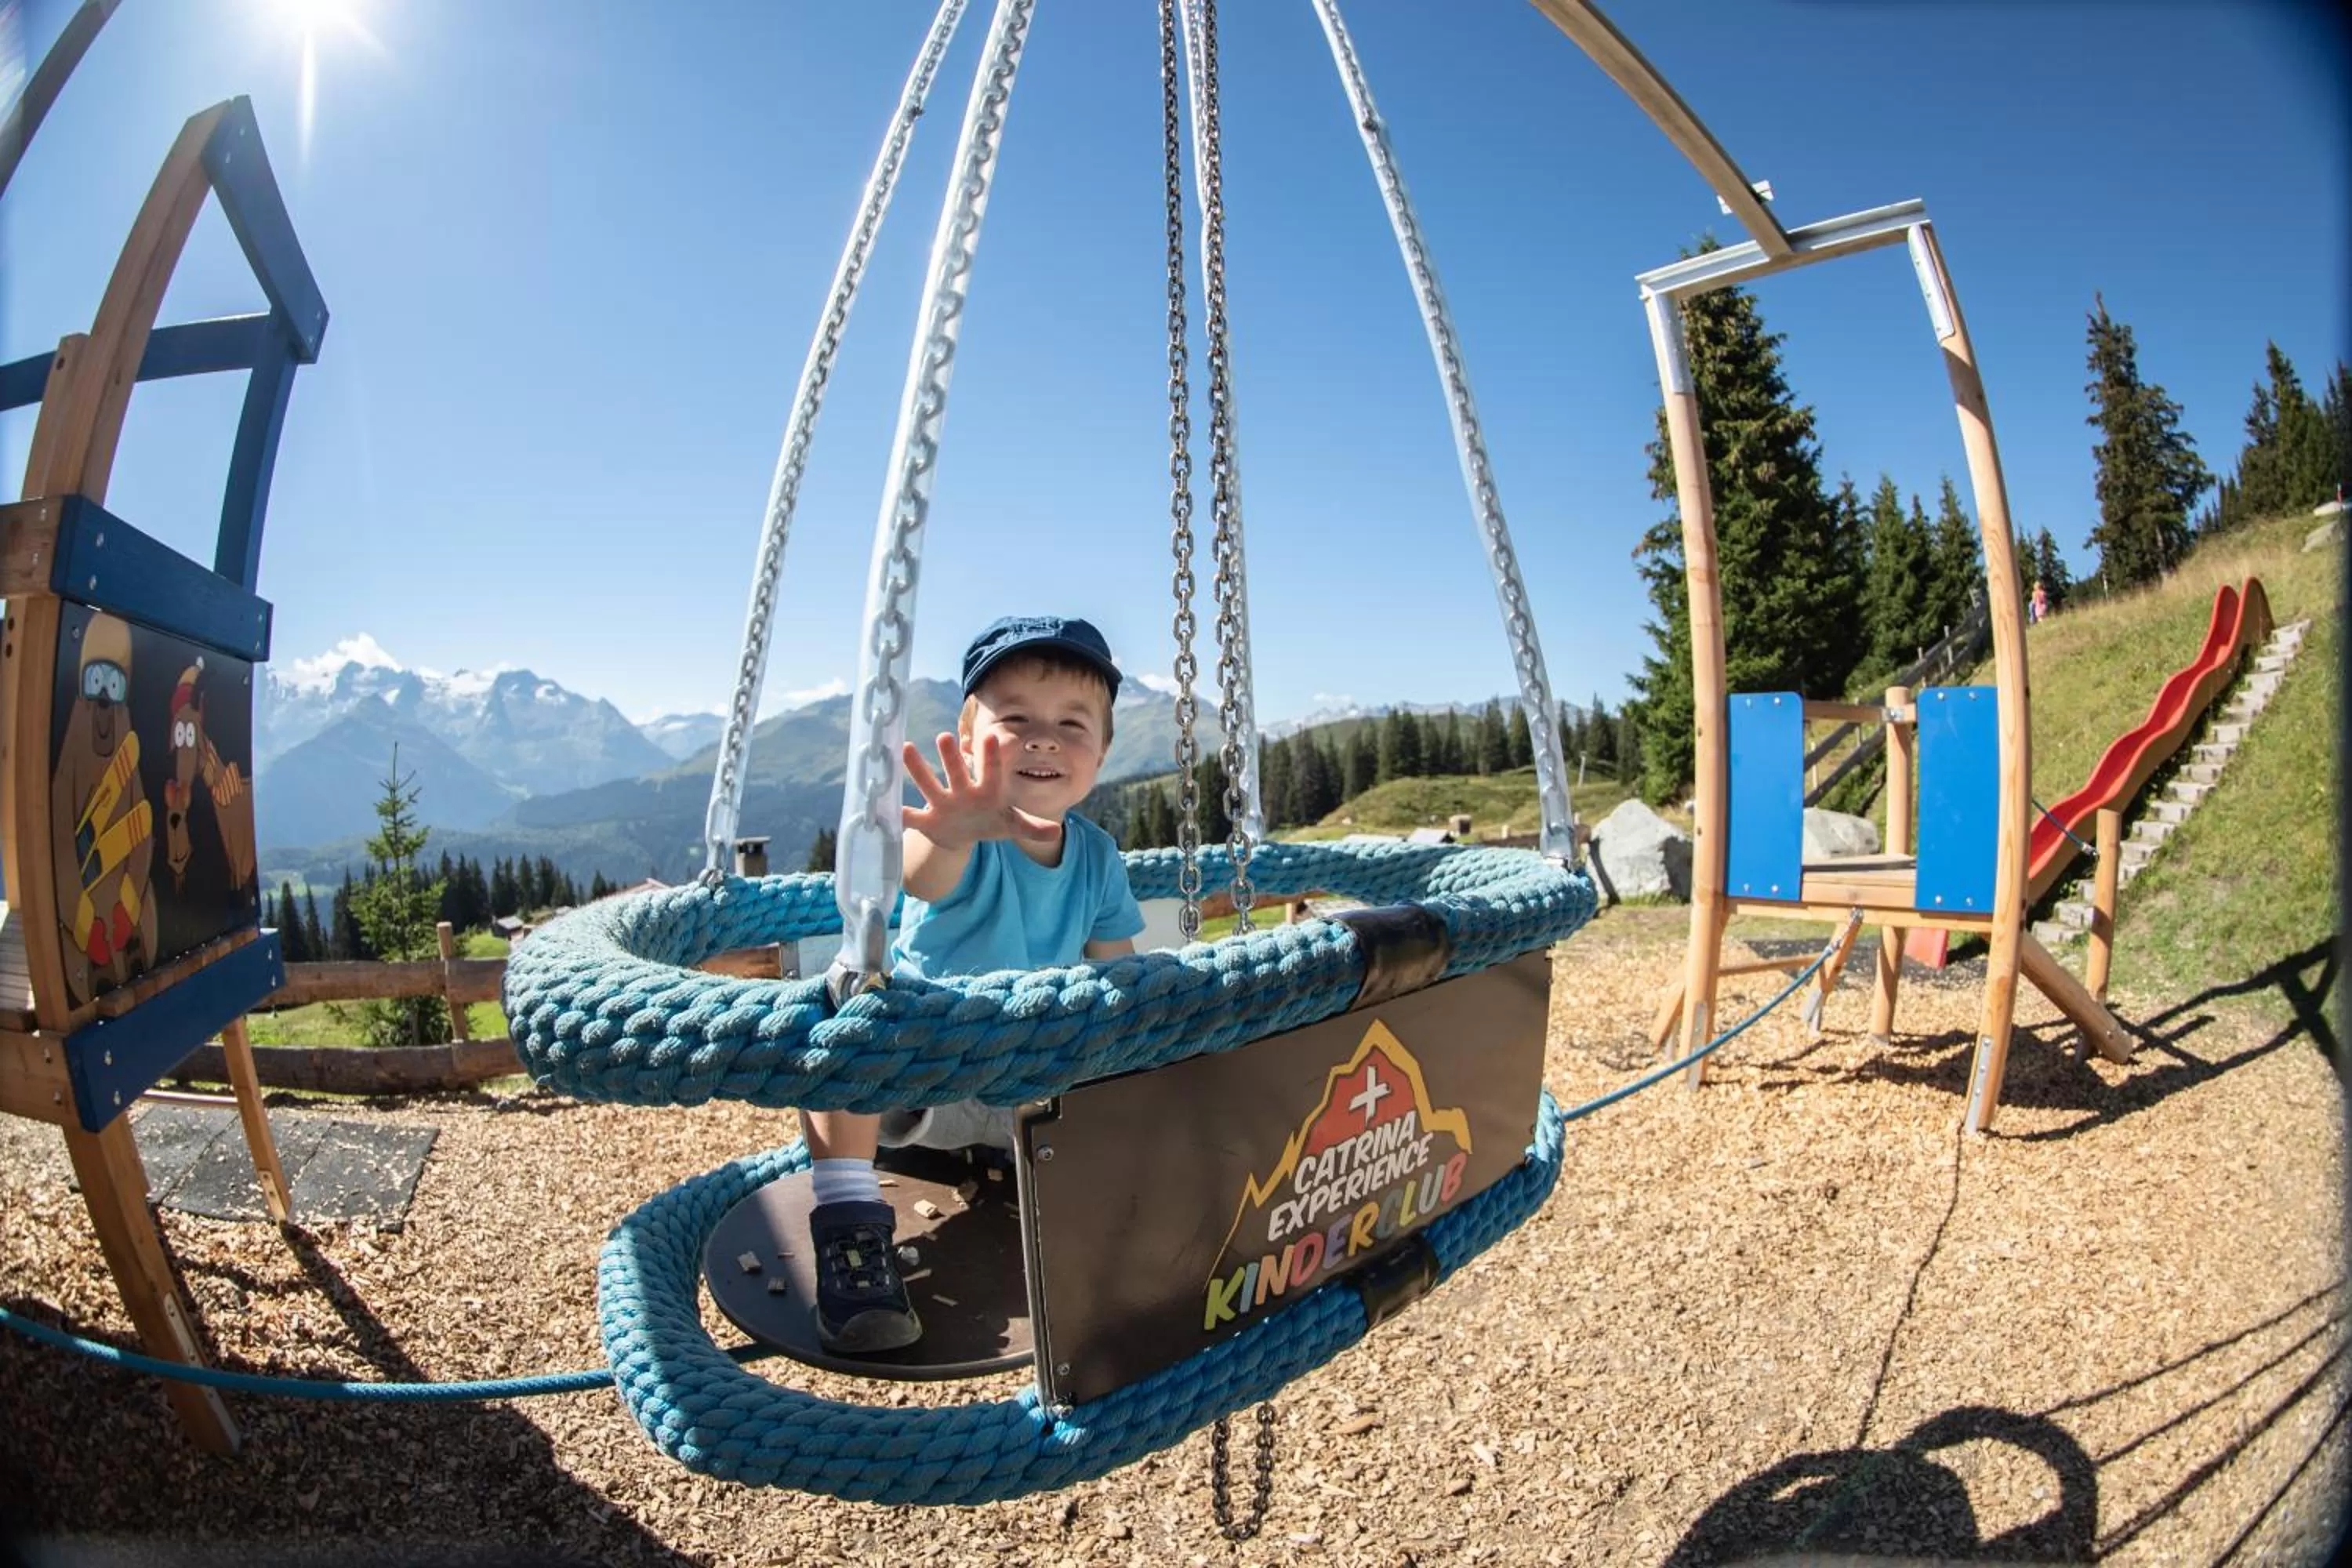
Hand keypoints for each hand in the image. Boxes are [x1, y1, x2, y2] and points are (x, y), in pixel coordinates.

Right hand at [902, 732, 1061, 849]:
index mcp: (986, 792)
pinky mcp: (927, 820)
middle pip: (957, 773)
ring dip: (918, 770)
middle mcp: (962, 792)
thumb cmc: (990, 821)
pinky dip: (900, 814)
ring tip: (906, 748)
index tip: (991, 736)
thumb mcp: (1012, 825)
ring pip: (930, 786)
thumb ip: (1031, 827)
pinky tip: (885, 806)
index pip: (991, 772)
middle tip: (946, 736)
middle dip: (952, 758)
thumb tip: (1057, 832)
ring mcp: (943, 804)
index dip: (991, 757)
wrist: (962, 834)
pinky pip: (912, 817)